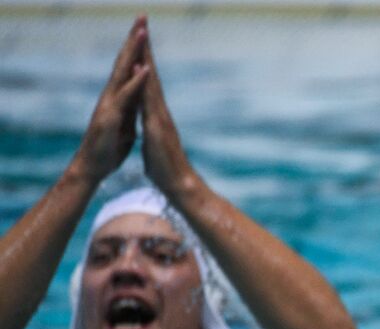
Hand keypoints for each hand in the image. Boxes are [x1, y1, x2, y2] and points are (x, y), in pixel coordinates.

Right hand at [71, 17, 148, 183]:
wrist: (94, 168)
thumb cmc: (110, 148)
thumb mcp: (127, 125)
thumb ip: (131, 109)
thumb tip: (138, 99)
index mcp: (121, 98)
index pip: (132, 68)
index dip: (139, 49)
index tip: (146, 29)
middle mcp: (113, 96)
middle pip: (126, 63)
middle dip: (134, 40)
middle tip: (142, 16)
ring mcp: (111, 105)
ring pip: (124, 74)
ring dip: (134, 53)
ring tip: (142, 32)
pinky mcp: (112, 118)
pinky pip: (126, 97)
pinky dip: (135, 83)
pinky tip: (145, 69)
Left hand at [139, 36, 199, 197]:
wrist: (179, 186)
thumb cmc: (166, 173)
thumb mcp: (153, 150)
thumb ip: (151, 139)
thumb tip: (151, 138)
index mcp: (155, 118)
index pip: (147, 87)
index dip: (143, 67)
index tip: (139, 47)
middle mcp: (160, 113)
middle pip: (151, 78)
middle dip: (146, 54)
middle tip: (143, 30)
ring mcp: (160, 118)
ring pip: (151, 84)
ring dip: (147, 61)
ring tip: (142, 39)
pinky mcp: (158, 126)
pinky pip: (151, 100)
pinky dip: (147, 82)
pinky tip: (144, 67)